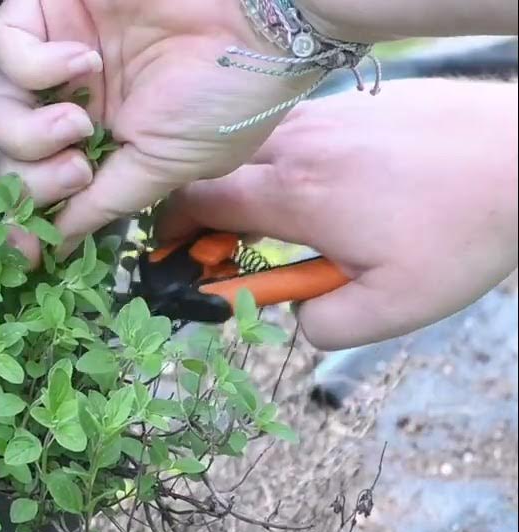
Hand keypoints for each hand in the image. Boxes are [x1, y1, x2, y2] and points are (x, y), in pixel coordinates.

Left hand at [0, 0, 324, 263]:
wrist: (261, 22)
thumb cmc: (229, 95)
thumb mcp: (161, 170)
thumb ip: (98, 206)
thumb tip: (43, 253)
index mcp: (100, 142)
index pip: (34, 184)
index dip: (24, 212)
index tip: (28, 246)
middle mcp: (72, 100)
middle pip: (6, 152)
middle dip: (30, 178)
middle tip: (78, 170)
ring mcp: (57, 54)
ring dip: (29, 130)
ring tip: (79, 122)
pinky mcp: (50, 9)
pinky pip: (2, 45)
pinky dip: (31, 65)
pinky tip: (84, 63)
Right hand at [155, 78, 518, 350]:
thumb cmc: (464, 232)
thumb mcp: (395, 307)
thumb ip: (323, 325)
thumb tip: (293, 316)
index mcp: (294, 195)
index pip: (194, 204)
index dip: (171, 233)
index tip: (178, 257)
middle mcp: (297, 146)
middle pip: (213, 173)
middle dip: (204, 213)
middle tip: (227, 248)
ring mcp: (323, 116)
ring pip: (253, 151)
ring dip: (250, 187)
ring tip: (287, 221)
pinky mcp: (351, 103)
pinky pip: (294, 132)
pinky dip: (291, 163)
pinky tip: (331, 189)